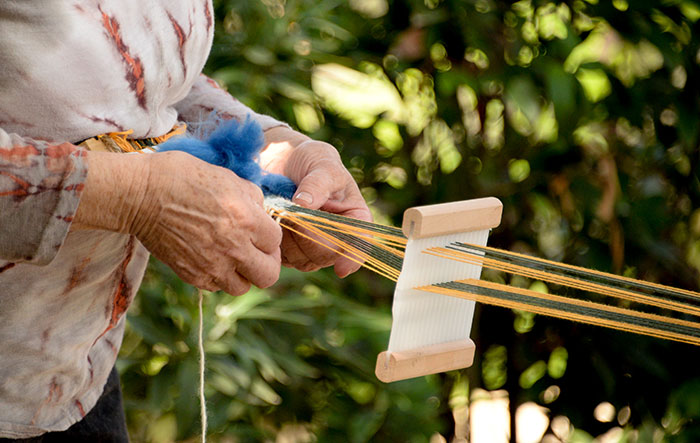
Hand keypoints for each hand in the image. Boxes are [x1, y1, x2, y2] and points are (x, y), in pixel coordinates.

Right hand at [74, 150, 281, 294]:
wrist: (140, 195)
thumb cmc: (183, 177)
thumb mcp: (227, 177)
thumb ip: (252, 198)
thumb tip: (262, 213)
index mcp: (246, 220)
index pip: (276, 241)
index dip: (270, 235)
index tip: (260, 230)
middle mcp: (233, 248)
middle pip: (269, 275)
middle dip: (267, 263)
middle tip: (257, 252)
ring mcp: (212, 266)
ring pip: (243, 287)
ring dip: (242, 274)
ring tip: (233, 257)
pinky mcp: (191, 275)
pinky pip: (216, 287)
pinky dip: (218, 277)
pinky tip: (212, 258)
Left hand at [261, 131, 371, 277]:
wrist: (283, 163)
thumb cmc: (311, 160)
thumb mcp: (321, 163)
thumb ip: (317, 184)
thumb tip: (304, 205)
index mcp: (356, 218)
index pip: (361, 244)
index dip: (353, 258)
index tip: (342, 269)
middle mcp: (339, 238)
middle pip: (328, 255)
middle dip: (308, 236)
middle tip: (291, 211)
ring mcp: (315, 247)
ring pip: (305, 260)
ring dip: (289, 238)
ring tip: (282, 209)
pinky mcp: (292, 251)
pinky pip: (285, 259)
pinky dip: (276, 242)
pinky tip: (274, 219)